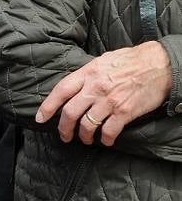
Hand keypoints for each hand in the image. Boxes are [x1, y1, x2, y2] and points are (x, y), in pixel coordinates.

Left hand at [36, 41, 171, 145]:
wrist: (160, 64)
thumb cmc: (131, 60)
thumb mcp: (102, 60)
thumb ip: (87, 74)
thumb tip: (74, 86)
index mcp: (88, 73)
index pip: (61, 91)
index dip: (48, 106)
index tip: (40, 118)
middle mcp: (96, 88)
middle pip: (70, 113)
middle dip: (64, 128)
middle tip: (64, 136)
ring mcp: (110, 101)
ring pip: (87, 125)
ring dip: (84, 136)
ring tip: (85, 139)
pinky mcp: (125, 111)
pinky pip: (109, 131)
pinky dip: (105, 139)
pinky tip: (105, 140)